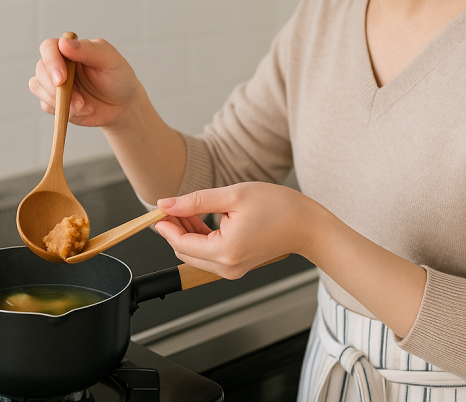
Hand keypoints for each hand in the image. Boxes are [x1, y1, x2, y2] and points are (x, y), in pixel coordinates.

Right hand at [29, 37, 140, 128]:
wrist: (122, 105)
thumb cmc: (118, 78)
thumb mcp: (110, 61)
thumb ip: (88, 50)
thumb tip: (63, 43)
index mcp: (71, 49)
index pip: (49, 47)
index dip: (51, 61)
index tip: (62, 79)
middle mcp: (59, 64)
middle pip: (41, 69)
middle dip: (54, 87)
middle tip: (77, 100)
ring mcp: (54, 83)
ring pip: (37, 86)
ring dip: (58, 100)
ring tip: (83, 106)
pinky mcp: (54, 101)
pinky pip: (45, 105)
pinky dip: (62, 110)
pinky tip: (82, 110)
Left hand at [154, 183, 322, 279]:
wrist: (307, 225)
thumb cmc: (279, 208)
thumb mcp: (233, 195)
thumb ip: (196, 201)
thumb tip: (167, 204)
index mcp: (225, 251)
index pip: (181, 243)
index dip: (166, 226)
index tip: (158, 209)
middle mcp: (227, 267)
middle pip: (185, 251)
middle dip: (174, 229)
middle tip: (172, 205)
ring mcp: (232, 269)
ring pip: (196, 253)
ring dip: (187, 232)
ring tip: (186, 208)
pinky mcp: (237, 265)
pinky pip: (209, 254)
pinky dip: (201, 237)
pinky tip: (201, 218)